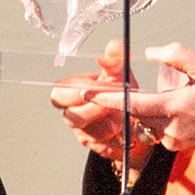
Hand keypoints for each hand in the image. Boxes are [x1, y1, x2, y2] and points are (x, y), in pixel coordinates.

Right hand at [49, 39, 157, 173]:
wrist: (136, 118)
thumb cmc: (121, 93)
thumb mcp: (121, 73)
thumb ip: (116, 59)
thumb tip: (113, 46)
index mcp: (72, 93)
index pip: (58, 93)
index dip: (77, 90)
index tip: (98, 85)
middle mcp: (73, 114)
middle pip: (70, 116)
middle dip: (93, 109)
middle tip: (112, 103)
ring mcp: (84, 133)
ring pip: (90, 132)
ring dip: (110, 123)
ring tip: (125, 114)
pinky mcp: (97, 148)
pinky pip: (104, 147)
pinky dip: (118, 139)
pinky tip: (126, 132)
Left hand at [90, 42, 194, 151]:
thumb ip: (177, 56)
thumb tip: (151, 51)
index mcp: (175, 107)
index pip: (133, 104)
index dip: (108, 99)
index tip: (88, 93)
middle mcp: (170, 127)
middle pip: (136, 113)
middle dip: (127, 102)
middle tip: (118, 88)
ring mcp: (173, 140)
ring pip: (146, 122)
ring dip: (146, 110)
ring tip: (166, 96)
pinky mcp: (177, 147)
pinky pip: (158, 131)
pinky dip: (159, 119)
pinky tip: (178, 110)